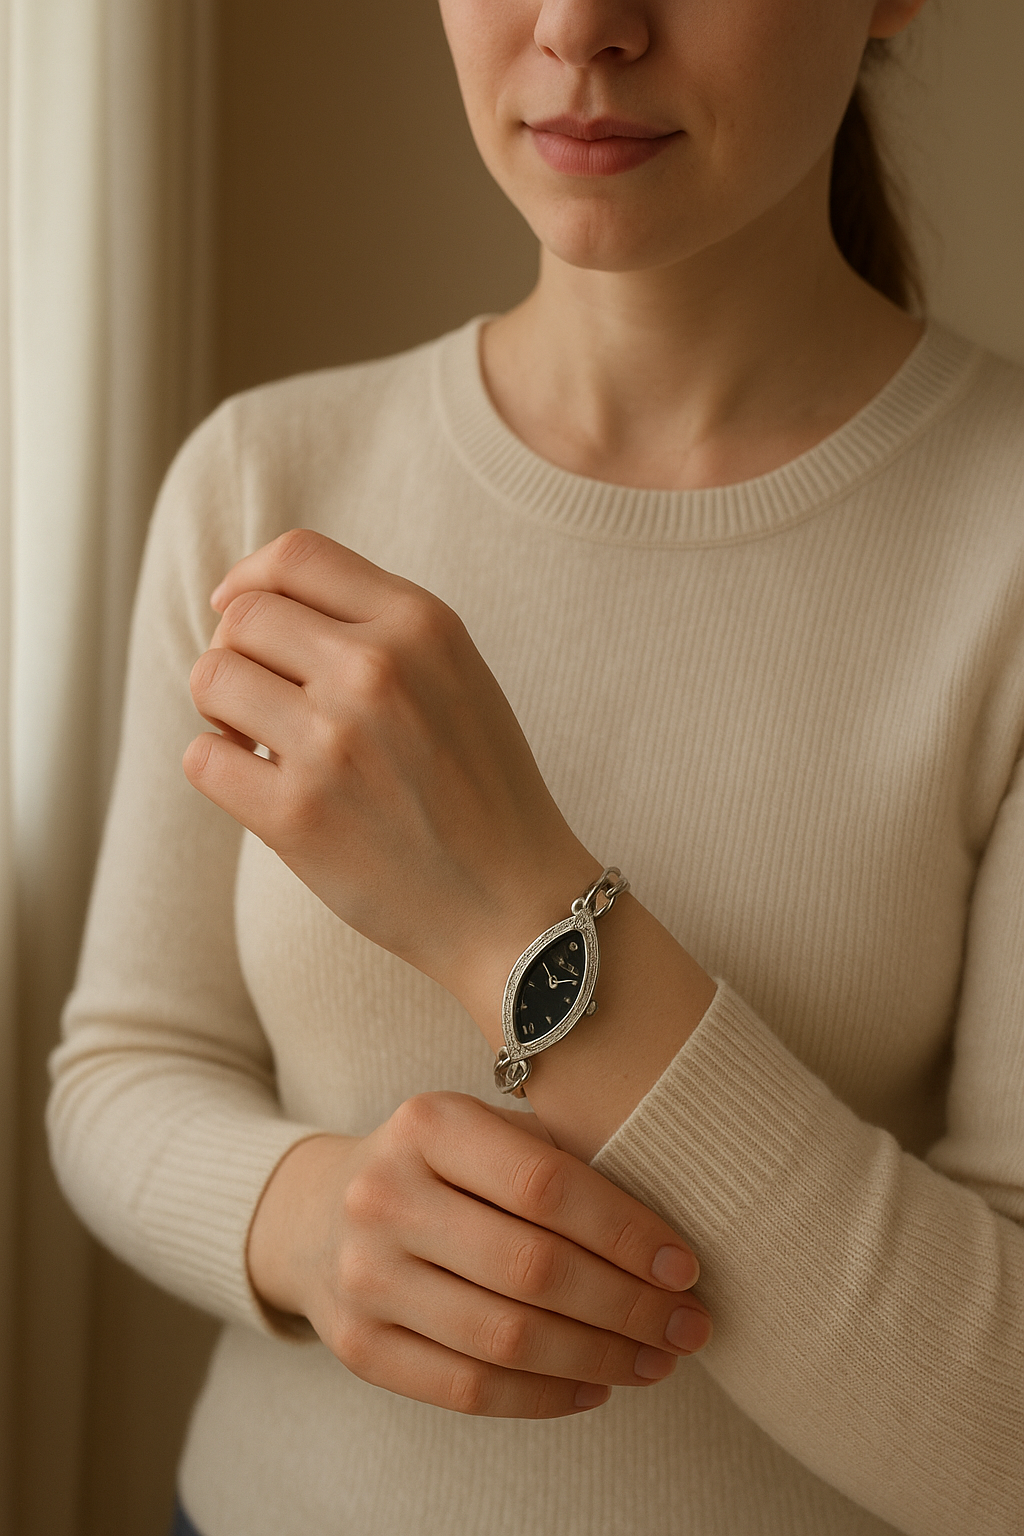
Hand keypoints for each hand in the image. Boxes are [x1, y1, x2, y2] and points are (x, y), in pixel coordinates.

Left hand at [184, 529, 598, 1008]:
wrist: (515, 902)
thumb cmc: (481, 789)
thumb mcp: (456, 674)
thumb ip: (378, 625)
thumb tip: (250, 598)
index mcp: (421, 624)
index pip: (295, 556)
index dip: (249, 578)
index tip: (238, 611)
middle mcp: (376, 670)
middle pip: (242, 616)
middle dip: (237, 652)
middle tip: (263, 701)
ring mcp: (333, 742)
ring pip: (211, 677)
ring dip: (222, 709)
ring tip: (259, 742)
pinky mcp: (296, 815)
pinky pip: (201, 756)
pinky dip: (219, 768)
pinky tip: (260, 786)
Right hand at [247, 1092, 711, 1418]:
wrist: (321, 1210)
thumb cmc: (441, 1167)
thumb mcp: (485, 1131)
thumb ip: (558, 1163)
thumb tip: (668, 1238)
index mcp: (428, 1123)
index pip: (546, 1184)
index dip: (626, 1233)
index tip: (686, 1267)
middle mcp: (385, 1194)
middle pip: (532, 1269)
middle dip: (628, 1306)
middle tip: (689, 1326)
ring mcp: (363, 1274)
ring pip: (504, 1339)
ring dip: (598, 1358)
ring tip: (655, 1361)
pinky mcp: (355, 1345)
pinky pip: (466, 1389)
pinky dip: (544, 1397)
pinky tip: (594, 1386)